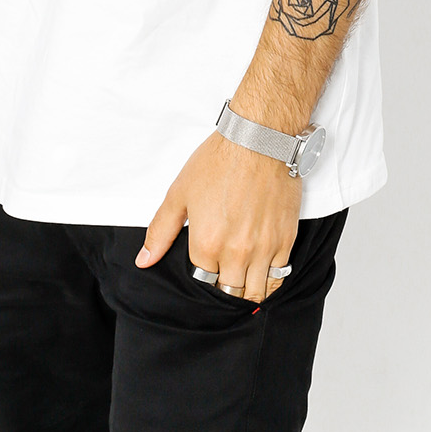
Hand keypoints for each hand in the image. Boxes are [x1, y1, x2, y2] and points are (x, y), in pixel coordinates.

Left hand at [136, 130, 301, 301]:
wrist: (260, 139)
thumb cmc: (220, 160)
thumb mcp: (179, 193)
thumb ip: (160, 231)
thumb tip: (144, 260)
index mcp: (207, 245)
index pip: (203, 283)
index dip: (203, 277)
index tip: (205, 269)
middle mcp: (236, 253)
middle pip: (229, 292)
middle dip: (224, 288)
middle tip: (223, 277)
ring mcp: (264, 249)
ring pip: (255, 292)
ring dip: (246, 291)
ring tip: (242, 280)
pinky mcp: (286, 239)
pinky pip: (279, 277)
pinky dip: (269, 282)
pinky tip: (262, 274)